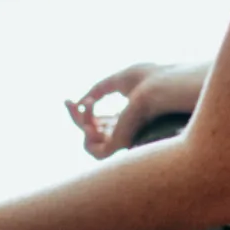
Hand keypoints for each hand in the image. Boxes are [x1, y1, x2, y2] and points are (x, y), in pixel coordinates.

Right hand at [64, 62, 207, 159]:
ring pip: (89, 141)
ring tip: (87, 107)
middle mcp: (124, 130)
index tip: (68, 100)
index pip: (99, 121)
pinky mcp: (122, 145)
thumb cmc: (149, 79)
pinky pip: (94, 151)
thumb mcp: (119, 79)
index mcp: (127, 116)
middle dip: (75, 116)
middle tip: (68, 102)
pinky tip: (89, 121)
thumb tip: (82, 101)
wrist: (161, 87)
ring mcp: (123, 138)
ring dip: (80, 124)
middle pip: (91, 131)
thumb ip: (100, 89)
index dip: (81, 110)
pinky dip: (86, 136)